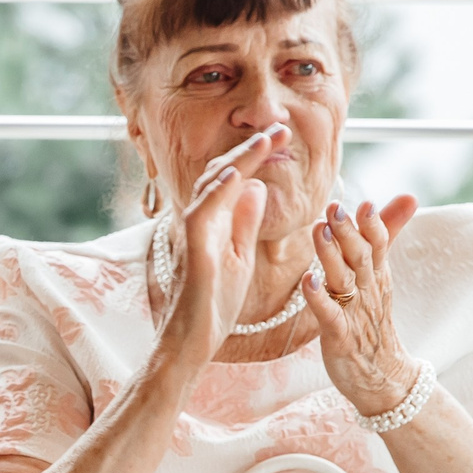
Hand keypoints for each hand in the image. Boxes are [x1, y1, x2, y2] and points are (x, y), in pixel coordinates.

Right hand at [161, 153, 270, 364]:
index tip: (281, 136)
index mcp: (214, 223)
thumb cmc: (212, 305)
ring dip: (237, 162)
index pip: (233, 179)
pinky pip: (199, 216)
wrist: (192, 343)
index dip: (255, 156)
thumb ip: (245, 222)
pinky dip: (215, 194)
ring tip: (263, 141)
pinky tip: (234, 177)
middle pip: (221, 175)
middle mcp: (200, 223)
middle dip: (250, 150)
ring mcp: (193, 237)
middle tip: (279, 128)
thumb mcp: (239, 256)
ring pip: (209, 188)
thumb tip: (257, 187)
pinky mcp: (192, 254)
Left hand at [304, 196, 423, 413]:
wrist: (384, 380)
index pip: (379, 246)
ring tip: (318, 230)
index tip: (363, 202)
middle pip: (360, 257)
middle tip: (335, 206)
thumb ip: (381, 243)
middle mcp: (368, 292)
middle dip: (348, 231)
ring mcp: (354, 314)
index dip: (372, 225)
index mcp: (377, 278)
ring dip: (330, 255)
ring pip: (343, 279)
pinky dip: (318, 297)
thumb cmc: (373, 326)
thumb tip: (407, 200)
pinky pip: (329, 314)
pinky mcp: (339, 337)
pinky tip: (308, 280)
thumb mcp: (380, 282)